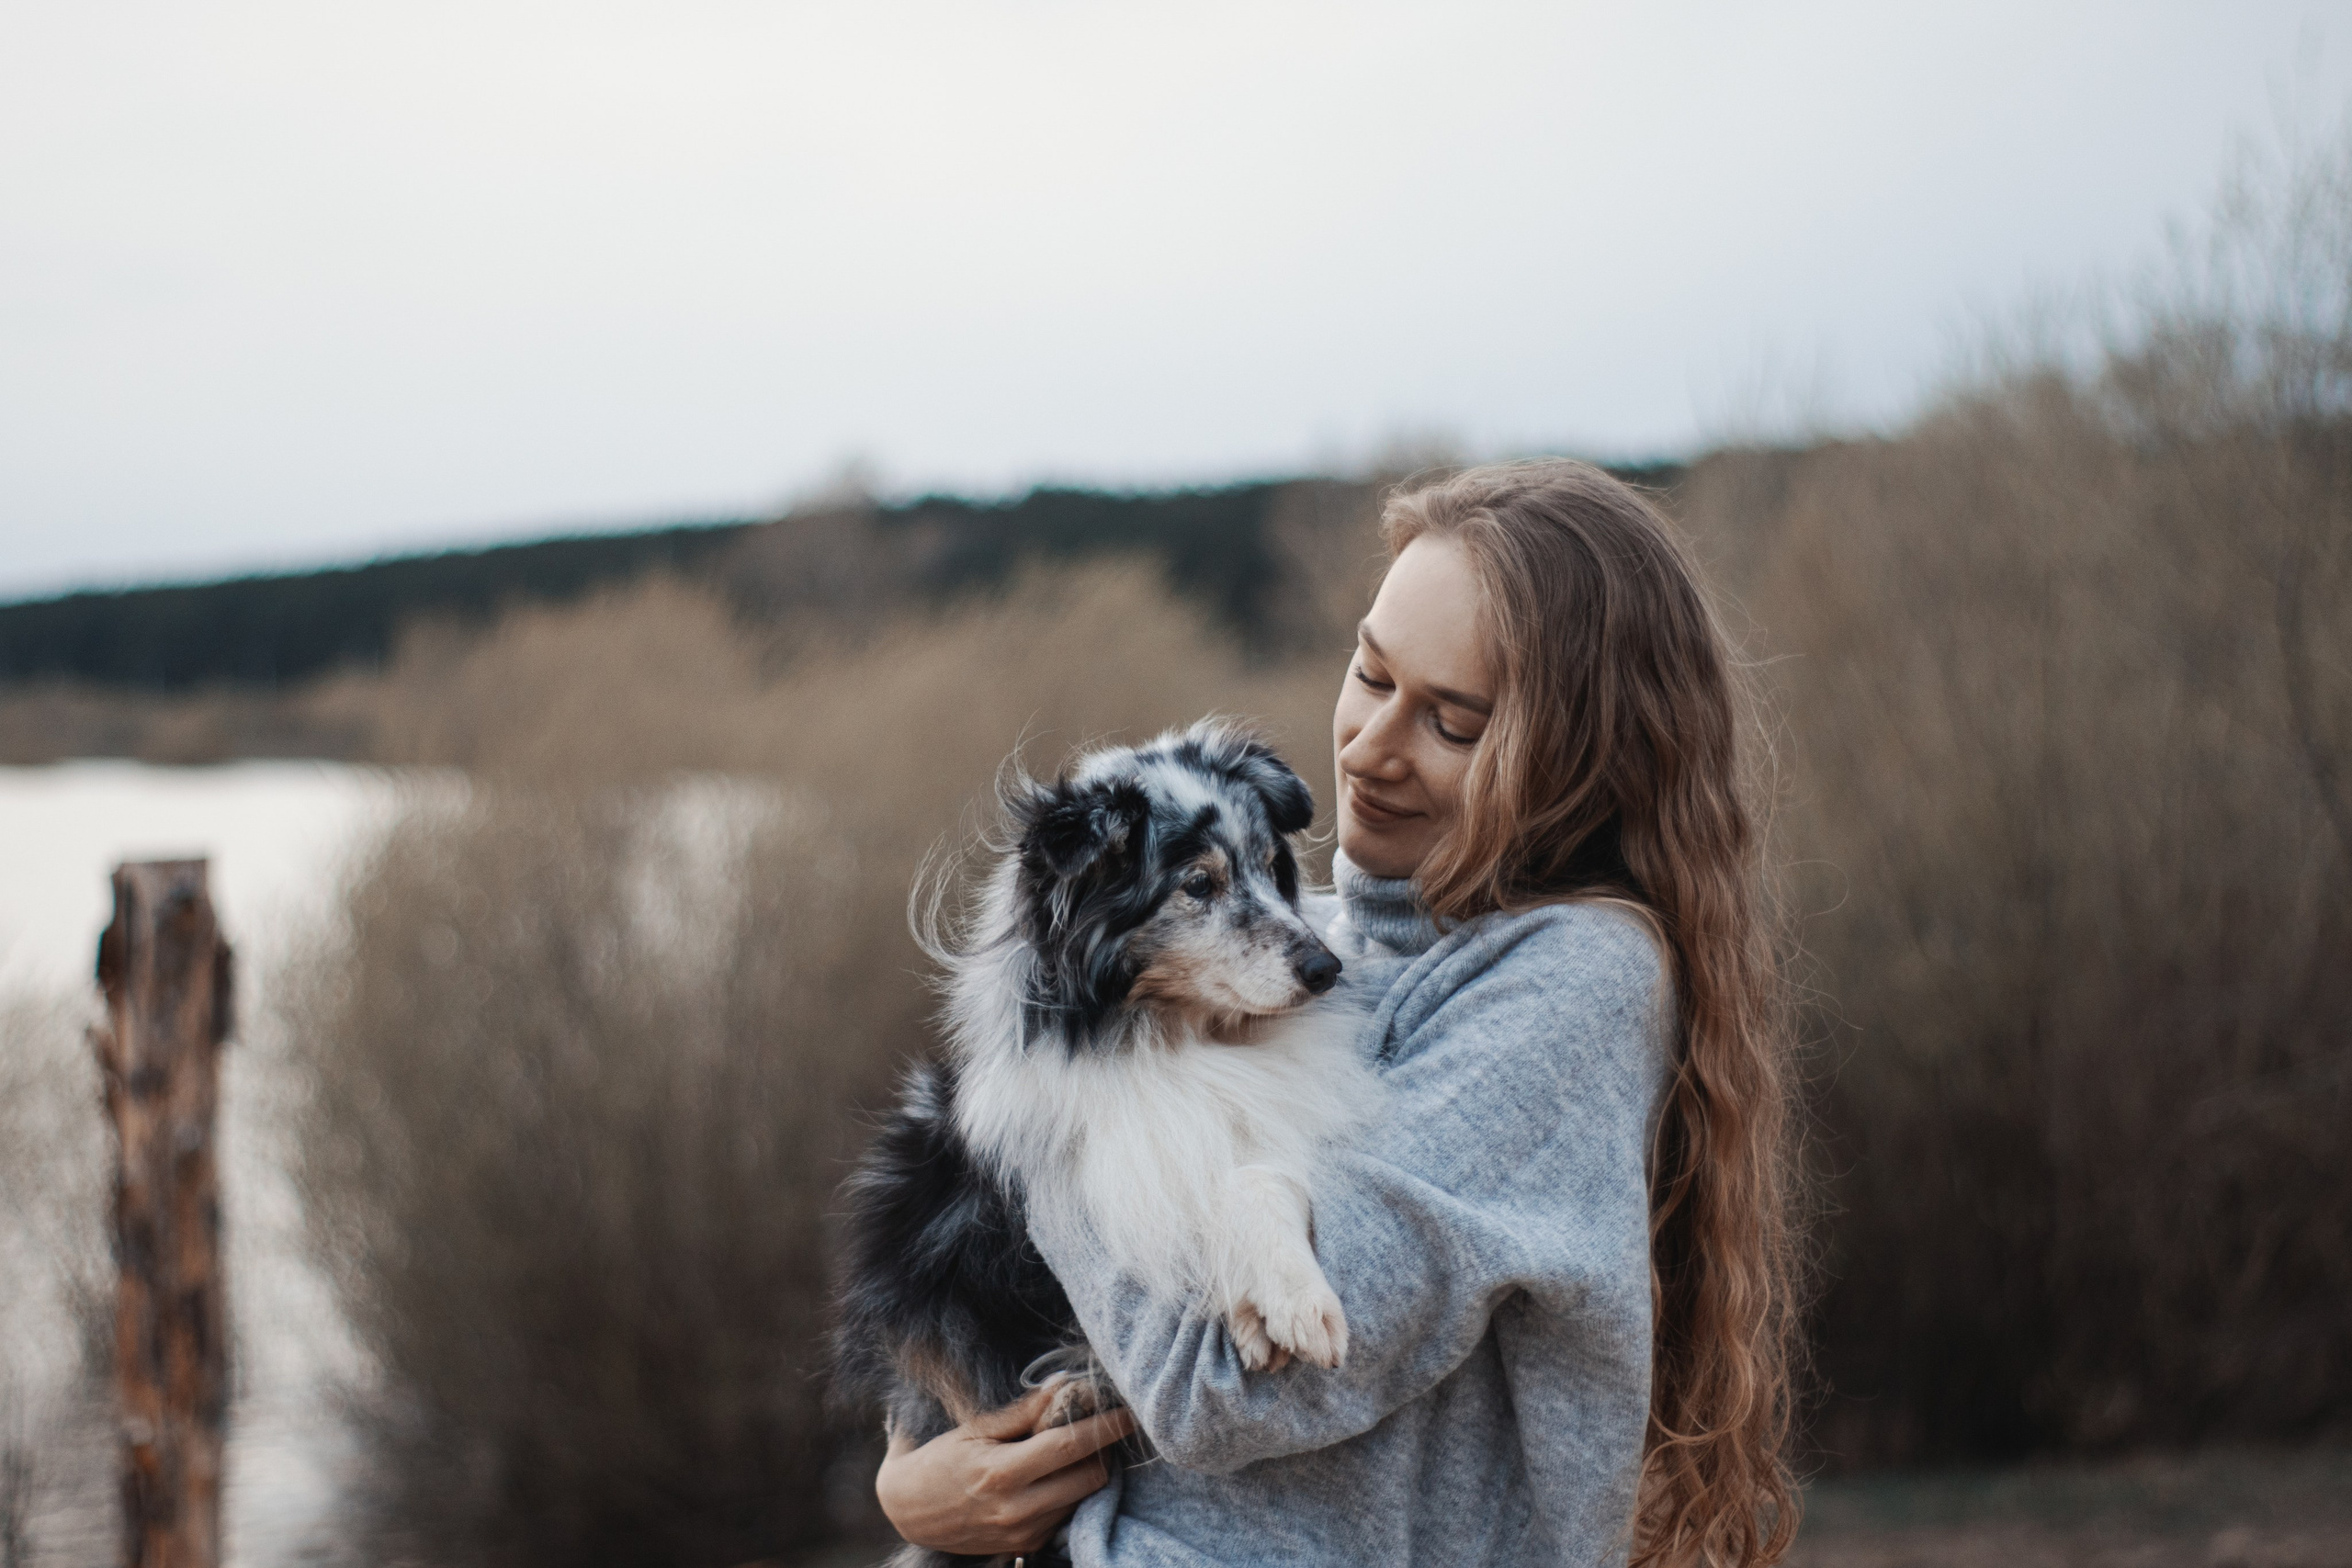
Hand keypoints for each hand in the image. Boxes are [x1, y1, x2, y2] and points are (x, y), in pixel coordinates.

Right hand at [874, 1381, 1137, 1556]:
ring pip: (1082, 1499)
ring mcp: (1023, 1533)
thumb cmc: (941, 1460)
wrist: (909, 1511)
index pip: (1070, 1447)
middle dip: (1101, 1451)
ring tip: (1071, 1450)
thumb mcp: (975, 1428)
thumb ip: (1023, 1410)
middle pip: (1089, 1478)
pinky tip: (1054, 1476)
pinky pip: (1066, 1515)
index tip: (1128, 1412)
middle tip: (1096, 1428)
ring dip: (1087, 1473)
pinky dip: (1070, 1493)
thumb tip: (1064, 1383)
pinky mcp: (1026, 1546)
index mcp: (1002, 1473)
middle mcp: (1017, 1509)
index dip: (1105, 1428)